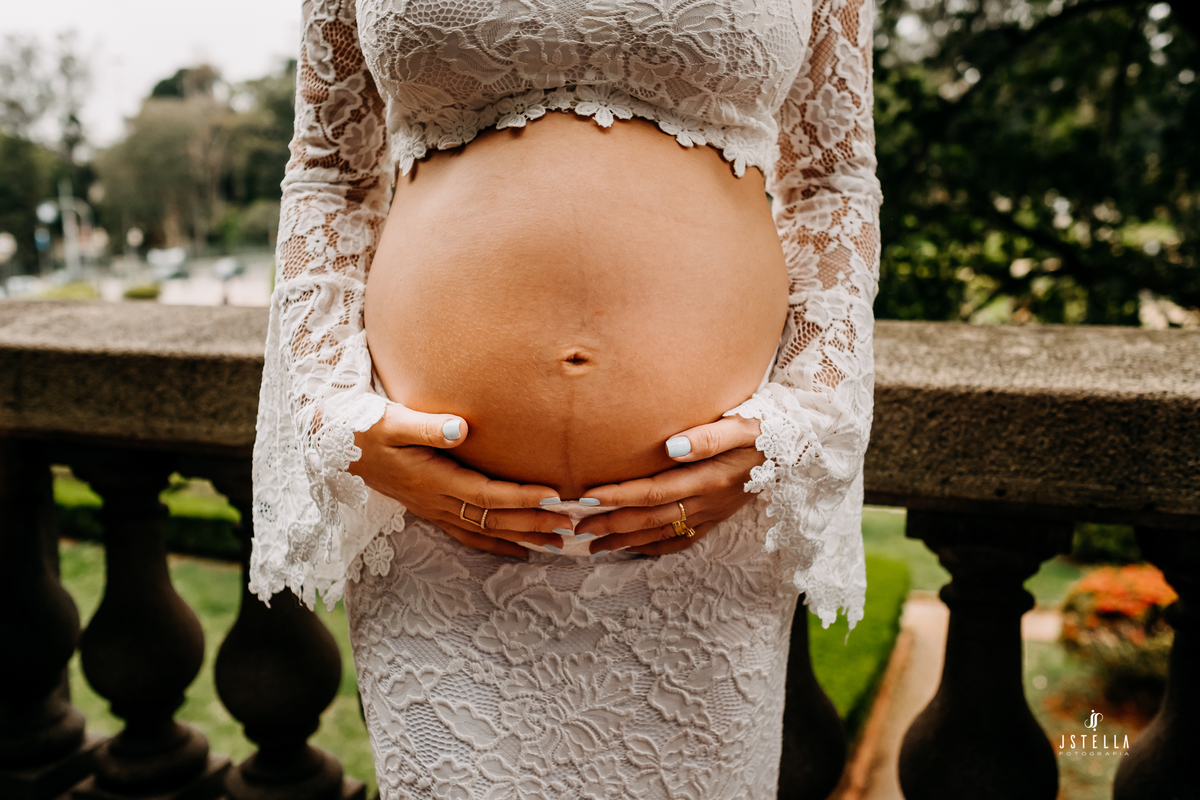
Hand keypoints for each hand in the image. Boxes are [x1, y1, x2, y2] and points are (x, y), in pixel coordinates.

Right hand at [348, 404, 571, 558]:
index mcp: (432, 480)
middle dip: (532, 524)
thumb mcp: (392, 420)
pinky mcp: (430, 509)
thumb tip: (460, 429)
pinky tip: (518, 551)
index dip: (521, 498)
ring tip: (557, 545)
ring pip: (484, 532)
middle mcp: (435, 501)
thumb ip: (427, 427)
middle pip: (492, 520)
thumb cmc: (365, 427)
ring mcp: (433, 509)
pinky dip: (495, 544)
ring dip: (520, 538)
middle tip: (570, 527)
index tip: (554, 497)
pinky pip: (468, 535)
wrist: (334, 445)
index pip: (486, 495)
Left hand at [574, 415, 763, 555]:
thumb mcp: (743, 425)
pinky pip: (683, 540)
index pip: (653, 491)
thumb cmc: (766, 429)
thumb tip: (669, 446)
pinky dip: (656, 547)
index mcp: (709, 479)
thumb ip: (707, 436)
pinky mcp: (717, 517)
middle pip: (650, 518)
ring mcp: (712, 513)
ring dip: (626, 540)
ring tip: (595, 545)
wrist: (799, 448)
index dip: (619, 496)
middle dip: (612, 524)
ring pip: (662, 533)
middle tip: (578, 528)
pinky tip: (635, 550)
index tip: (589, 498)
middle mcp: (707, 502)